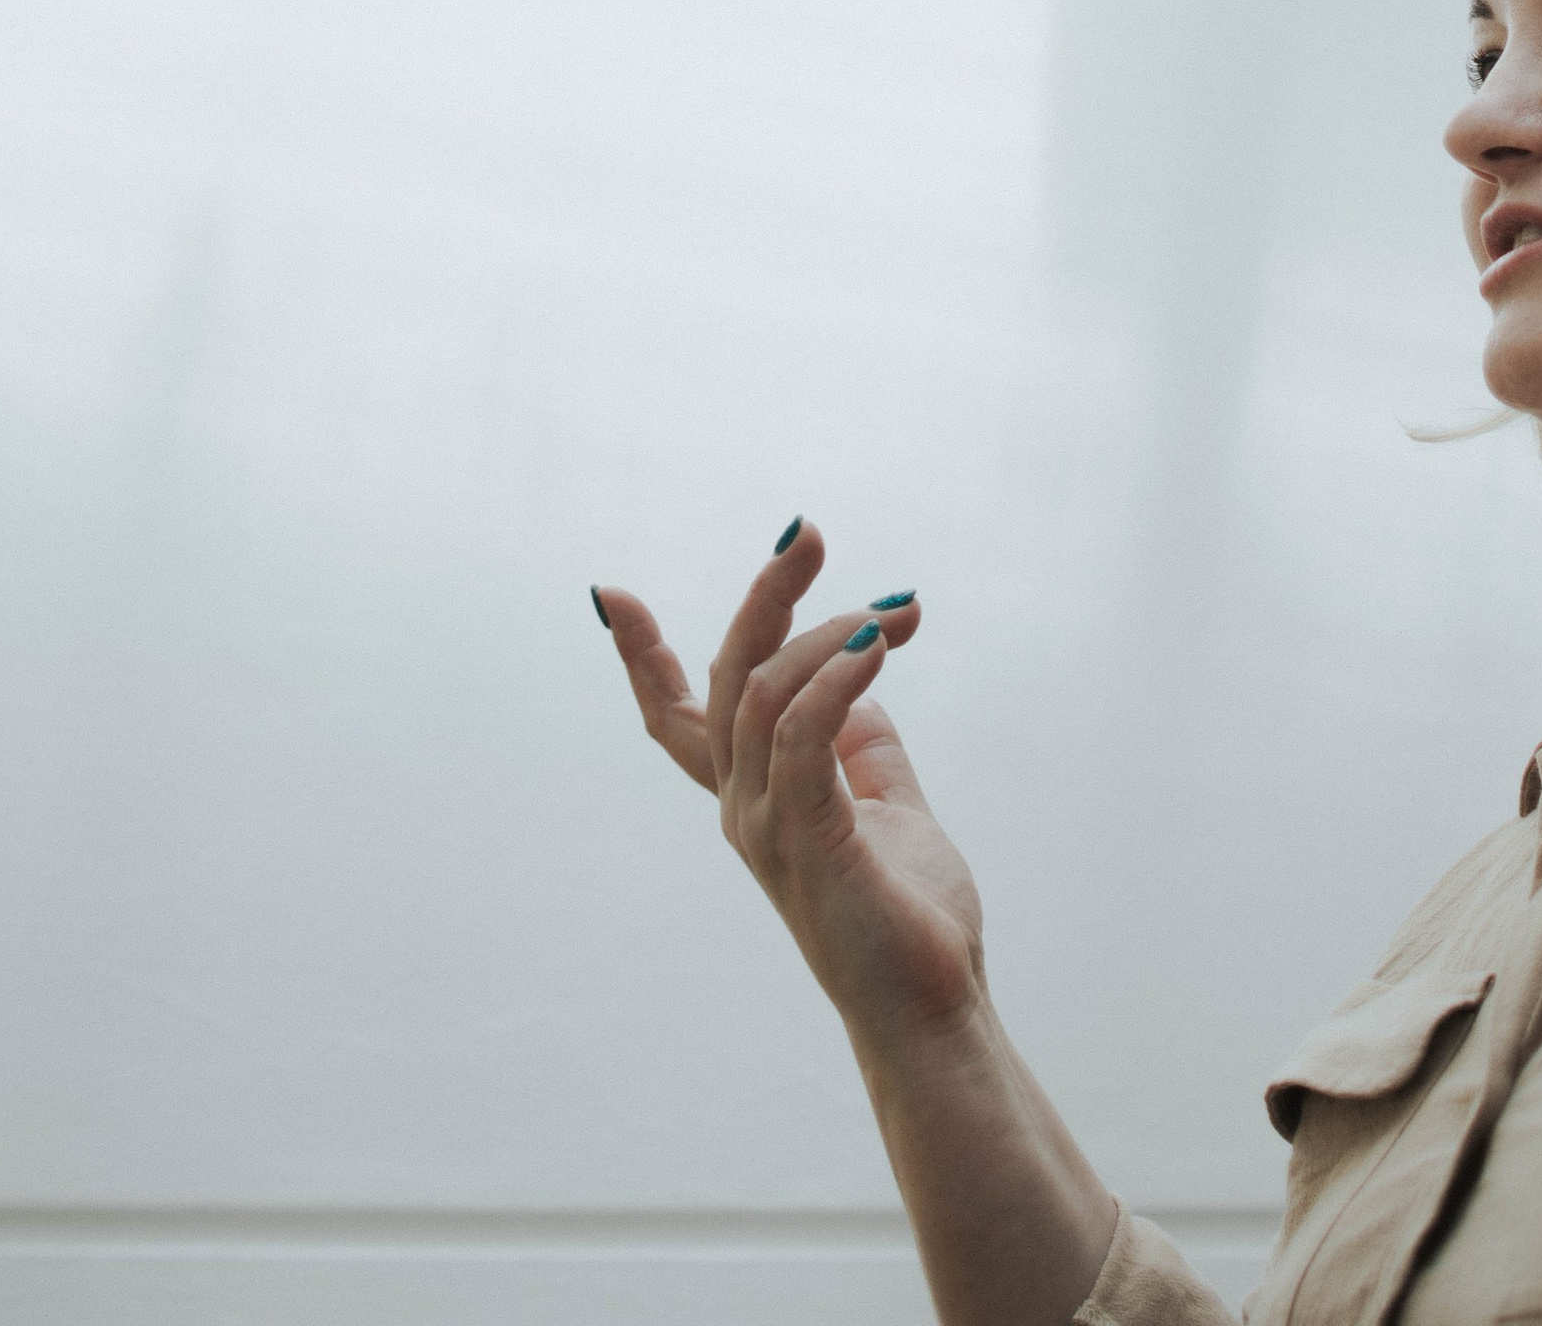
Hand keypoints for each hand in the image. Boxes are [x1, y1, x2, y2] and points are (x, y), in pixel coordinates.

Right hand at [595, 524, 986, 1048]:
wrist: (933, 1006)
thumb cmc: (910, 915)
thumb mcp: (886, 801)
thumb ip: (864, 741)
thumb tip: (858, 674)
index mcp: (753, 798)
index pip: (677, 720)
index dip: (641, 658)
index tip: (608, 594)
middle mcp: (743, 808)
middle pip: (726, 679)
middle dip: (763, 596)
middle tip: (806, 533)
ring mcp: (767, 826)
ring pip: (765, 695)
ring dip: (827, 634)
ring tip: (891, 612)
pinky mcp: (806, 839)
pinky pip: (802, 735)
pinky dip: (834, 679)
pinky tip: (875, 646)